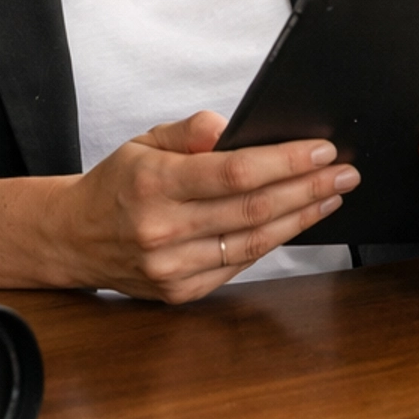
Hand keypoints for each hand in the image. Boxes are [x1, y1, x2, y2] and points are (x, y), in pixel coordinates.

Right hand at [54, 110, 359, 302]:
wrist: (74, 238)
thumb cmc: (117, 184)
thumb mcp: (144, 141)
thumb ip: (190, 130)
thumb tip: (232, 126)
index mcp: (153, 183)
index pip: (234, 172)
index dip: (285, 162)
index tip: (321, 150)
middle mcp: (162, 229)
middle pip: (253, 210)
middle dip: (307, 188)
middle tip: (345, 172)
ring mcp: (172, 267)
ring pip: (254, 242)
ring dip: (301, 217)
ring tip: (332, 195)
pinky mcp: (181, 291)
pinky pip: (240, 264)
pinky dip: (273, 241)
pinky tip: (296, 220)